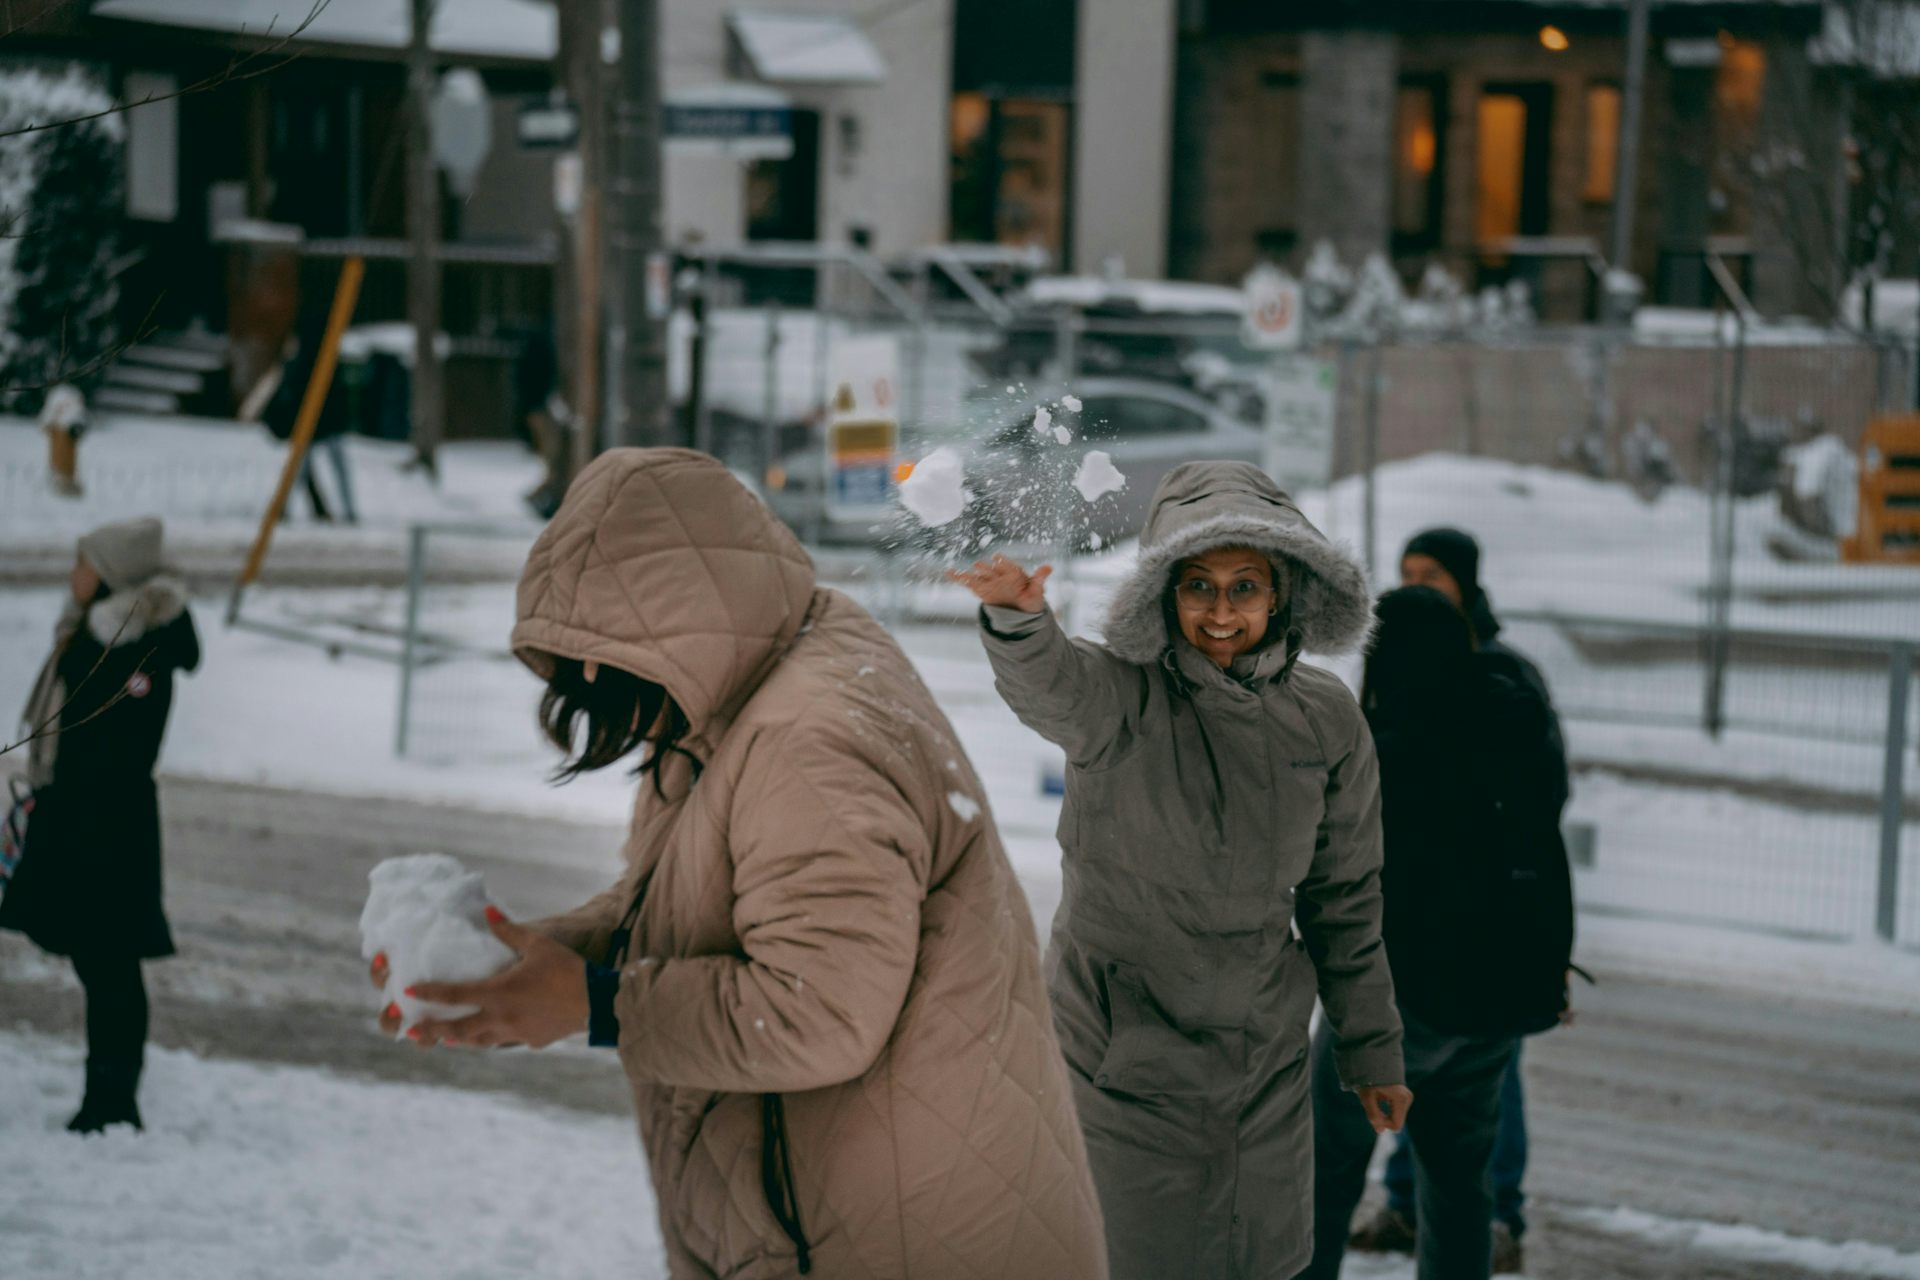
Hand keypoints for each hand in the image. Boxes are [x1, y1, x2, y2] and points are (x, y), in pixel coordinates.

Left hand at [378, 908, 589, 1049]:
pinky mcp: (531, 1041)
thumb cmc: (567, 970)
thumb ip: (510, 931)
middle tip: (413, 1030)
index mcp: (499, 993)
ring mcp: (515, 1033)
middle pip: (458, 1028)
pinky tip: (495, 1034)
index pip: (454, 994)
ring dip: (460, 1038)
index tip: (408, 991)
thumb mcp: (538, 945)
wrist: (596, 1003)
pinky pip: (506, 1040)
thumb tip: (489, 912)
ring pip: (479, 1041)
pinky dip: (495, 1037)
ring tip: (446, 1039)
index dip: (429, 992)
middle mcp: (501, 1018)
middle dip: (433, 1029)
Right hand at [948, 554, 1051, 612]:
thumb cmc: (1030, 599)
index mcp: (1014, 573)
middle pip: (992, 571)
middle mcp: (1000, 575)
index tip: (997, 560)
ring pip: (980, 576)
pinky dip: (958, 577)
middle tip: (980, 565)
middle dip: (987, 568)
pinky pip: (968, 583)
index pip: (1008, 567)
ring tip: (967, 571)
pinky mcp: (981, 590)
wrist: (1020, 611)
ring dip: (975, 574)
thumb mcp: (1036, 591)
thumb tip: (1049, 567)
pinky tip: (948, 572)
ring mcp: (990, 582)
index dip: (1003, 564)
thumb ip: (1039, 579)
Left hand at [1356, 1084, 1413, 1134]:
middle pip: (1396, 1121)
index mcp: (1401, 1099)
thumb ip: (1373, 1115)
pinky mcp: (1404, 1097)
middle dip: (1383, 1117)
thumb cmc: (1368, 1080)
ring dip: (1383, 1112)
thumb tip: (1380, 1131)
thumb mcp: (1367, 1098)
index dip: (1383, 1124)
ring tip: (1374, 1099)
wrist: (1372, 1063)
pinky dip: (1386, 1109)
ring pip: (1395, 1116)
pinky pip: (1395, 1111)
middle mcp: (1407, 1098)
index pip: (1396, 1125)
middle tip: (1371, 1105)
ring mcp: (1407, 1097)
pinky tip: (1378, 1098)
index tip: (1372, 1114)